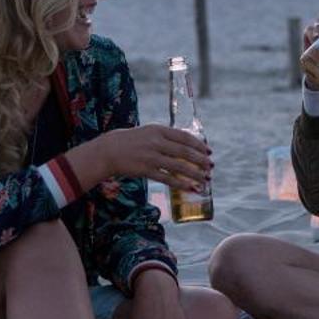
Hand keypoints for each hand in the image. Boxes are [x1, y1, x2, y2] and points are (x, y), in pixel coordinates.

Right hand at [73, 125, 210, 192]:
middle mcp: (156, 142)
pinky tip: (191, 188)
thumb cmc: (131, 142)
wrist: (108, 151)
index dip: (199, 145)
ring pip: (179, 167)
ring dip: (195, 174)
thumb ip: (165, 137)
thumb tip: (186, 146)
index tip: (208, 151)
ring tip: (205, 179)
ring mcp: (151, 157)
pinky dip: (181, 184)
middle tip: (210, 166)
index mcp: (158, 130)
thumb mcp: (148, 133)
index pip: (184, 137)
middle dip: (201, 160)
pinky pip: (168, 179)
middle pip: (185, 152)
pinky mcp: (146, 170)